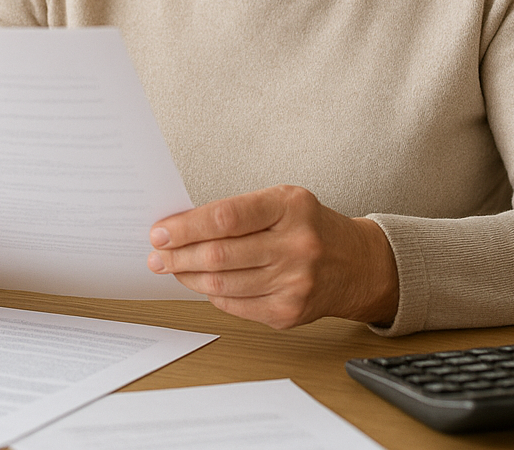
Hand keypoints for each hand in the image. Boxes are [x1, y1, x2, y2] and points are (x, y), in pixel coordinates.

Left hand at [147, 184, 397, 328]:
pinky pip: (235, 305)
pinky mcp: (289, 312)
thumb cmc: (310, 226)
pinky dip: (212, 294)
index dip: (187, 226)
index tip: (161, 231)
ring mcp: (294, 282)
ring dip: (189, 277)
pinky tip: (201, 283)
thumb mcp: (283, 202)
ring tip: (171, 269)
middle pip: (220, 254)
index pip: (227, 217)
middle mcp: (296, 244)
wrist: (356, 264)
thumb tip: (183, 227)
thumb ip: (239, 212)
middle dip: (179, 255)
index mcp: (290, 206)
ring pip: (223, 283)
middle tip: (156, 255)